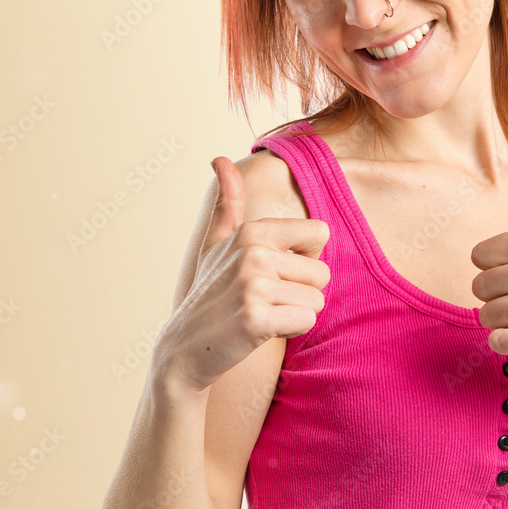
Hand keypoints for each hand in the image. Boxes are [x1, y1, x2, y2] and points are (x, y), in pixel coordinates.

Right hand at [153, 157, 330, 391]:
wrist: (185, 350)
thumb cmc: (210, 295)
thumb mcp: (215, 244)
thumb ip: (227, 203)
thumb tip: (219, 159)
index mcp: (253, 231)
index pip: (320, 233)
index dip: (304, 259)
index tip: (275, 272)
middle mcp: (253, 253)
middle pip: (322, 273)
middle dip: (301, 293)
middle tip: (266, 300)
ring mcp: (253, 285)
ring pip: (317, 301)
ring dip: (295, 314)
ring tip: (262, 314)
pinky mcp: (256, 319)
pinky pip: (306, 321)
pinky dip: (290, 331)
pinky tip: (261, 331)